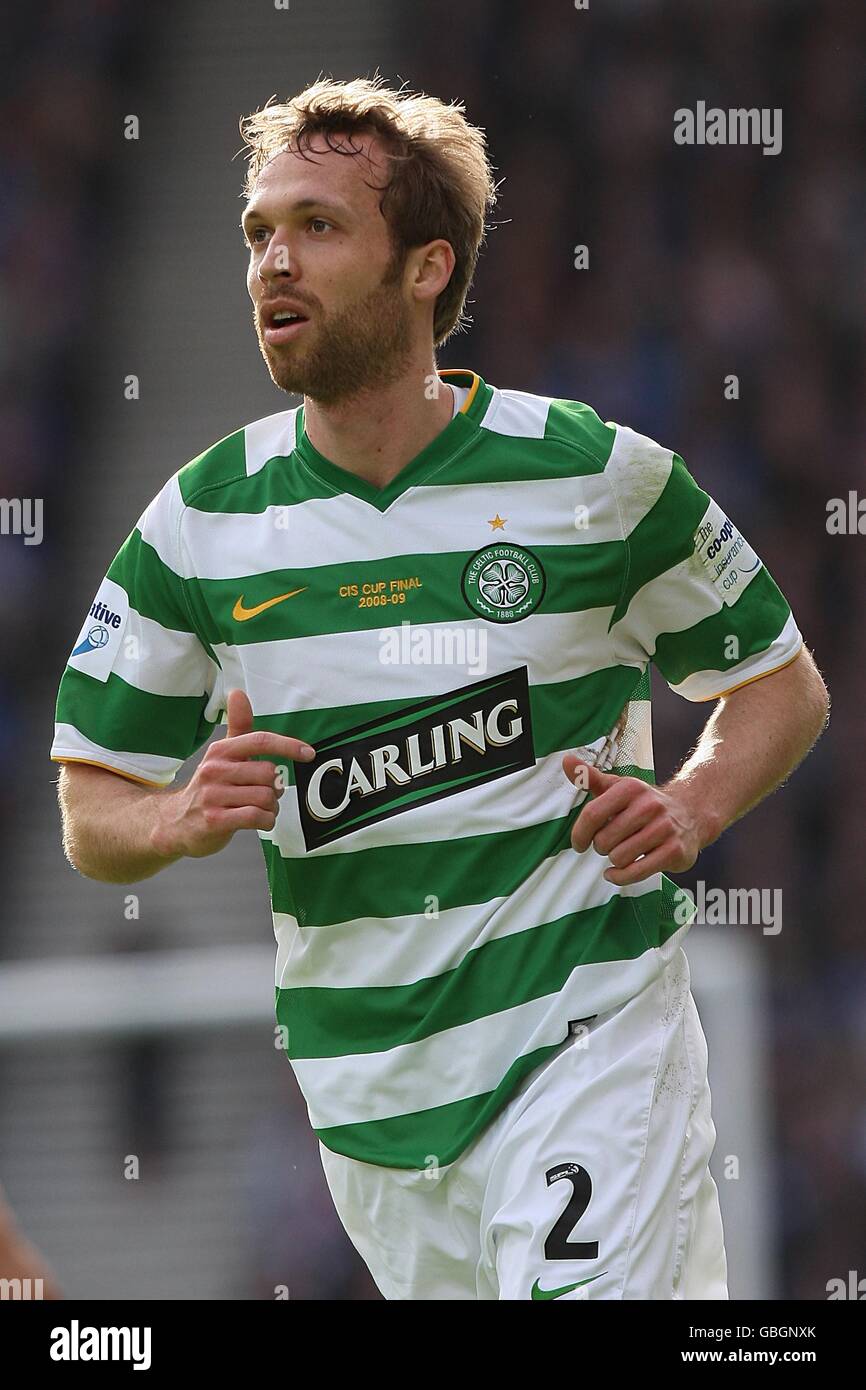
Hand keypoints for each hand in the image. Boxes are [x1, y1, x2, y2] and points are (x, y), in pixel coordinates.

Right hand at [152, 689, 314, 859]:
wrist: (176, 823)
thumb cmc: (209, 787)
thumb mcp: (221, 755)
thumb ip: (237, 726)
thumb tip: (238, 693)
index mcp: (220, 751)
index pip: (260, 740)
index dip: (288, 745)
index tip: (308, 753)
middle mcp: (214, 770)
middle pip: (269, 773)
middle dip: (276, 788)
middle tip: (266, 795)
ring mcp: (213, 796)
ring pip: (265, 797)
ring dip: (271, 807)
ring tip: (260, 809)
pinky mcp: (215, 820)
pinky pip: (256, 817)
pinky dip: (266, 820)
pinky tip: (259, 820)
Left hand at [562, 755, 701, 884]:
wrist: (690, 814)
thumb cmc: (644, 803)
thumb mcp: (618, 787)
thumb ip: (589, 777)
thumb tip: (566, 761)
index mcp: (630, 789)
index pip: (592, 814)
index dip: (579, 833)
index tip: (579, 844)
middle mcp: (649, 806)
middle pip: (604, 840)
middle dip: (601, 847)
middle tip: (611, 843)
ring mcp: (664, 829)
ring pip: (619, 857)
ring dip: (614, 860)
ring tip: (622, 852)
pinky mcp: (674, 851)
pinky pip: (636, 872)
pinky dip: (620, 877)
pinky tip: (616, 872)